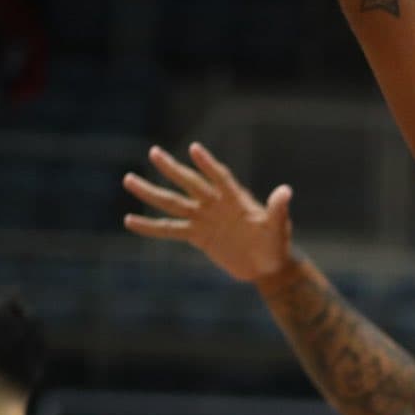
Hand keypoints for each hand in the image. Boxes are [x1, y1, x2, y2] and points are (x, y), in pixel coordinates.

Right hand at [124, 142, 293, 283]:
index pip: (220, 177)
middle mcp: (216, 204)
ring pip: (174, 203)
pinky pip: (170, 230)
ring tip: (129, 179)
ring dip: (152, 193)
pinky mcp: (197, 236)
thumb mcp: (278, 227)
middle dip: (173, 170)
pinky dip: (151, 227)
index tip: (194, 149)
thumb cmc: (276, 244)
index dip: (208, 165)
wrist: (267, 265)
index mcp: (236, 199)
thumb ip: (278, 210)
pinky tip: (130, 220)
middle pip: (191, 184)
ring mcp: (204, 219)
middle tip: (154, 152)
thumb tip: (286, 190)